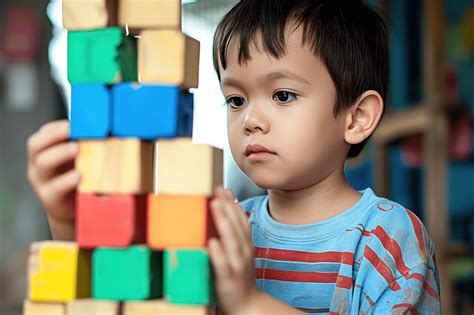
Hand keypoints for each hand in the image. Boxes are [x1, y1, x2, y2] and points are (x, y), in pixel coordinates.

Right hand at [27, 120, 78, 231]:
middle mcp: (39, 164)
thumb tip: (104, 130)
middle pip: (36, 145)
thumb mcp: (78, 160)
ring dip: (61, 153)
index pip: (43, 133)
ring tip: (77, 148)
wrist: (72, 210)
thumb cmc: (76, 179)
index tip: (72, 122)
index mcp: (44, 152)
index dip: (55, 127)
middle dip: (54, 135)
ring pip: (44, 163)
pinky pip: (56, 187)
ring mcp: (42, 181)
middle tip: (72, 130)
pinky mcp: (50, 198)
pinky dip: (67, 180)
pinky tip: (79, 175)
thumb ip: (83, 146)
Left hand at [208, 186, 257, 314]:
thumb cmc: (240, 277)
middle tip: (217, 190)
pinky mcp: (228, 279)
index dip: (233, 204)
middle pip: (236, 225)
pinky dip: (219, 253)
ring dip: (224, 221)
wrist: (248, 306)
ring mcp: (237, 265)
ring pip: (231, 240)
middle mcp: (243, 252)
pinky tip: (212, 242)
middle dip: (227, 206)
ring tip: (215, 205)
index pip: (240, 220)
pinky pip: (223, 264)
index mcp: (245, 245)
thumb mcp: (239, 253)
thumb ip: (233, 234)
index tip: (223, 189)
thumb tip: (223, 211)